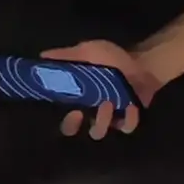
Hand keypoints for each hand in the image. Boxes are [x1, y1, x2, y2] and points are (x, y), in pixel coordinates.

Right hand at [39, 39, 162, 139]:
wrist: (141, 60)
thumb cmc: (112, 59)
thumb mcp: (88, 51)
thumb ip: (66, 55)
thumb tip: (41, 56)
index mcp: (78, 99)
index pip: (63, 118)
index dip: (62, 119)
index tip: (67, 109)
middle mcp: (90, 113)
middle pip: (75, 131)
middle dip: (74, 125)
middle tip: (79, 112)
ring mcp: (110, 118)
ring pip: (99, 131)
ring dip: (101, 120)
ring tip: (108, 103)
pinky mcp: (129, 118)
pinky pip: (126, 127)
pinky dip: (128, 120)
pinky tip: (130, 107)